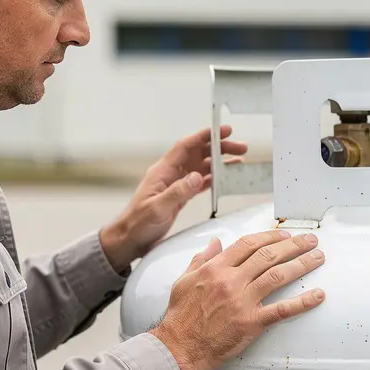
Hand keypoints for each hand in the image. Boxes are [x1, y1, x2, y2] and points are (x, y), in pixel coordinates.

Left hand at [100, 125, 245, 270]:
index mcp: (162, 171)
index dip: (204, 136)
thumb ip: (177, 193)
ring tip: (240, 160)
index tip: (223, 131)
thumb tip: (197, 177)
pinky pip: (200, 182)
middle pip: (197, 153)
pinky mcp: (179, 196)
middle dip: (218, 148)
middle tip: (240, 146)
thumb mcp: (157, 209)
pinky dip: (214, 178)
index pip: (185, 147)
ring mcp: (175, 184)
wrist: (130, 239)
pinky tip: (227, 178)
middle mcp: (170, 174)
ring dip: (219, 162)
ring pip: (201, 166)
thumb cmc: (137, 224)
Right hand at [148, 230, 325, 369]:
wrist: (178, 346)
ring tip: (317, 258)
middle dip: (293, 245)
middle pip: (268, 255)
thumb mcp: (184, 280)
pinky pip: (282, 309)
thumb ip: (201, 259)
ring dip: (302, 264)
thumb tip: (214, 243)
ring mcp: (242, 301)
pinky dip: (303, 301)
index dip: (269, 237)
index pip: (248, 244)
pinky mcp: (251, 322)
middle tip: (308, 241)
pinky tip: (317, 295)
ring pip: (279, 276)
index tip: (283, 235)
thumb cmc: (180, 317)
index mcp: (215, 269)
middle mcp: (231, 281)